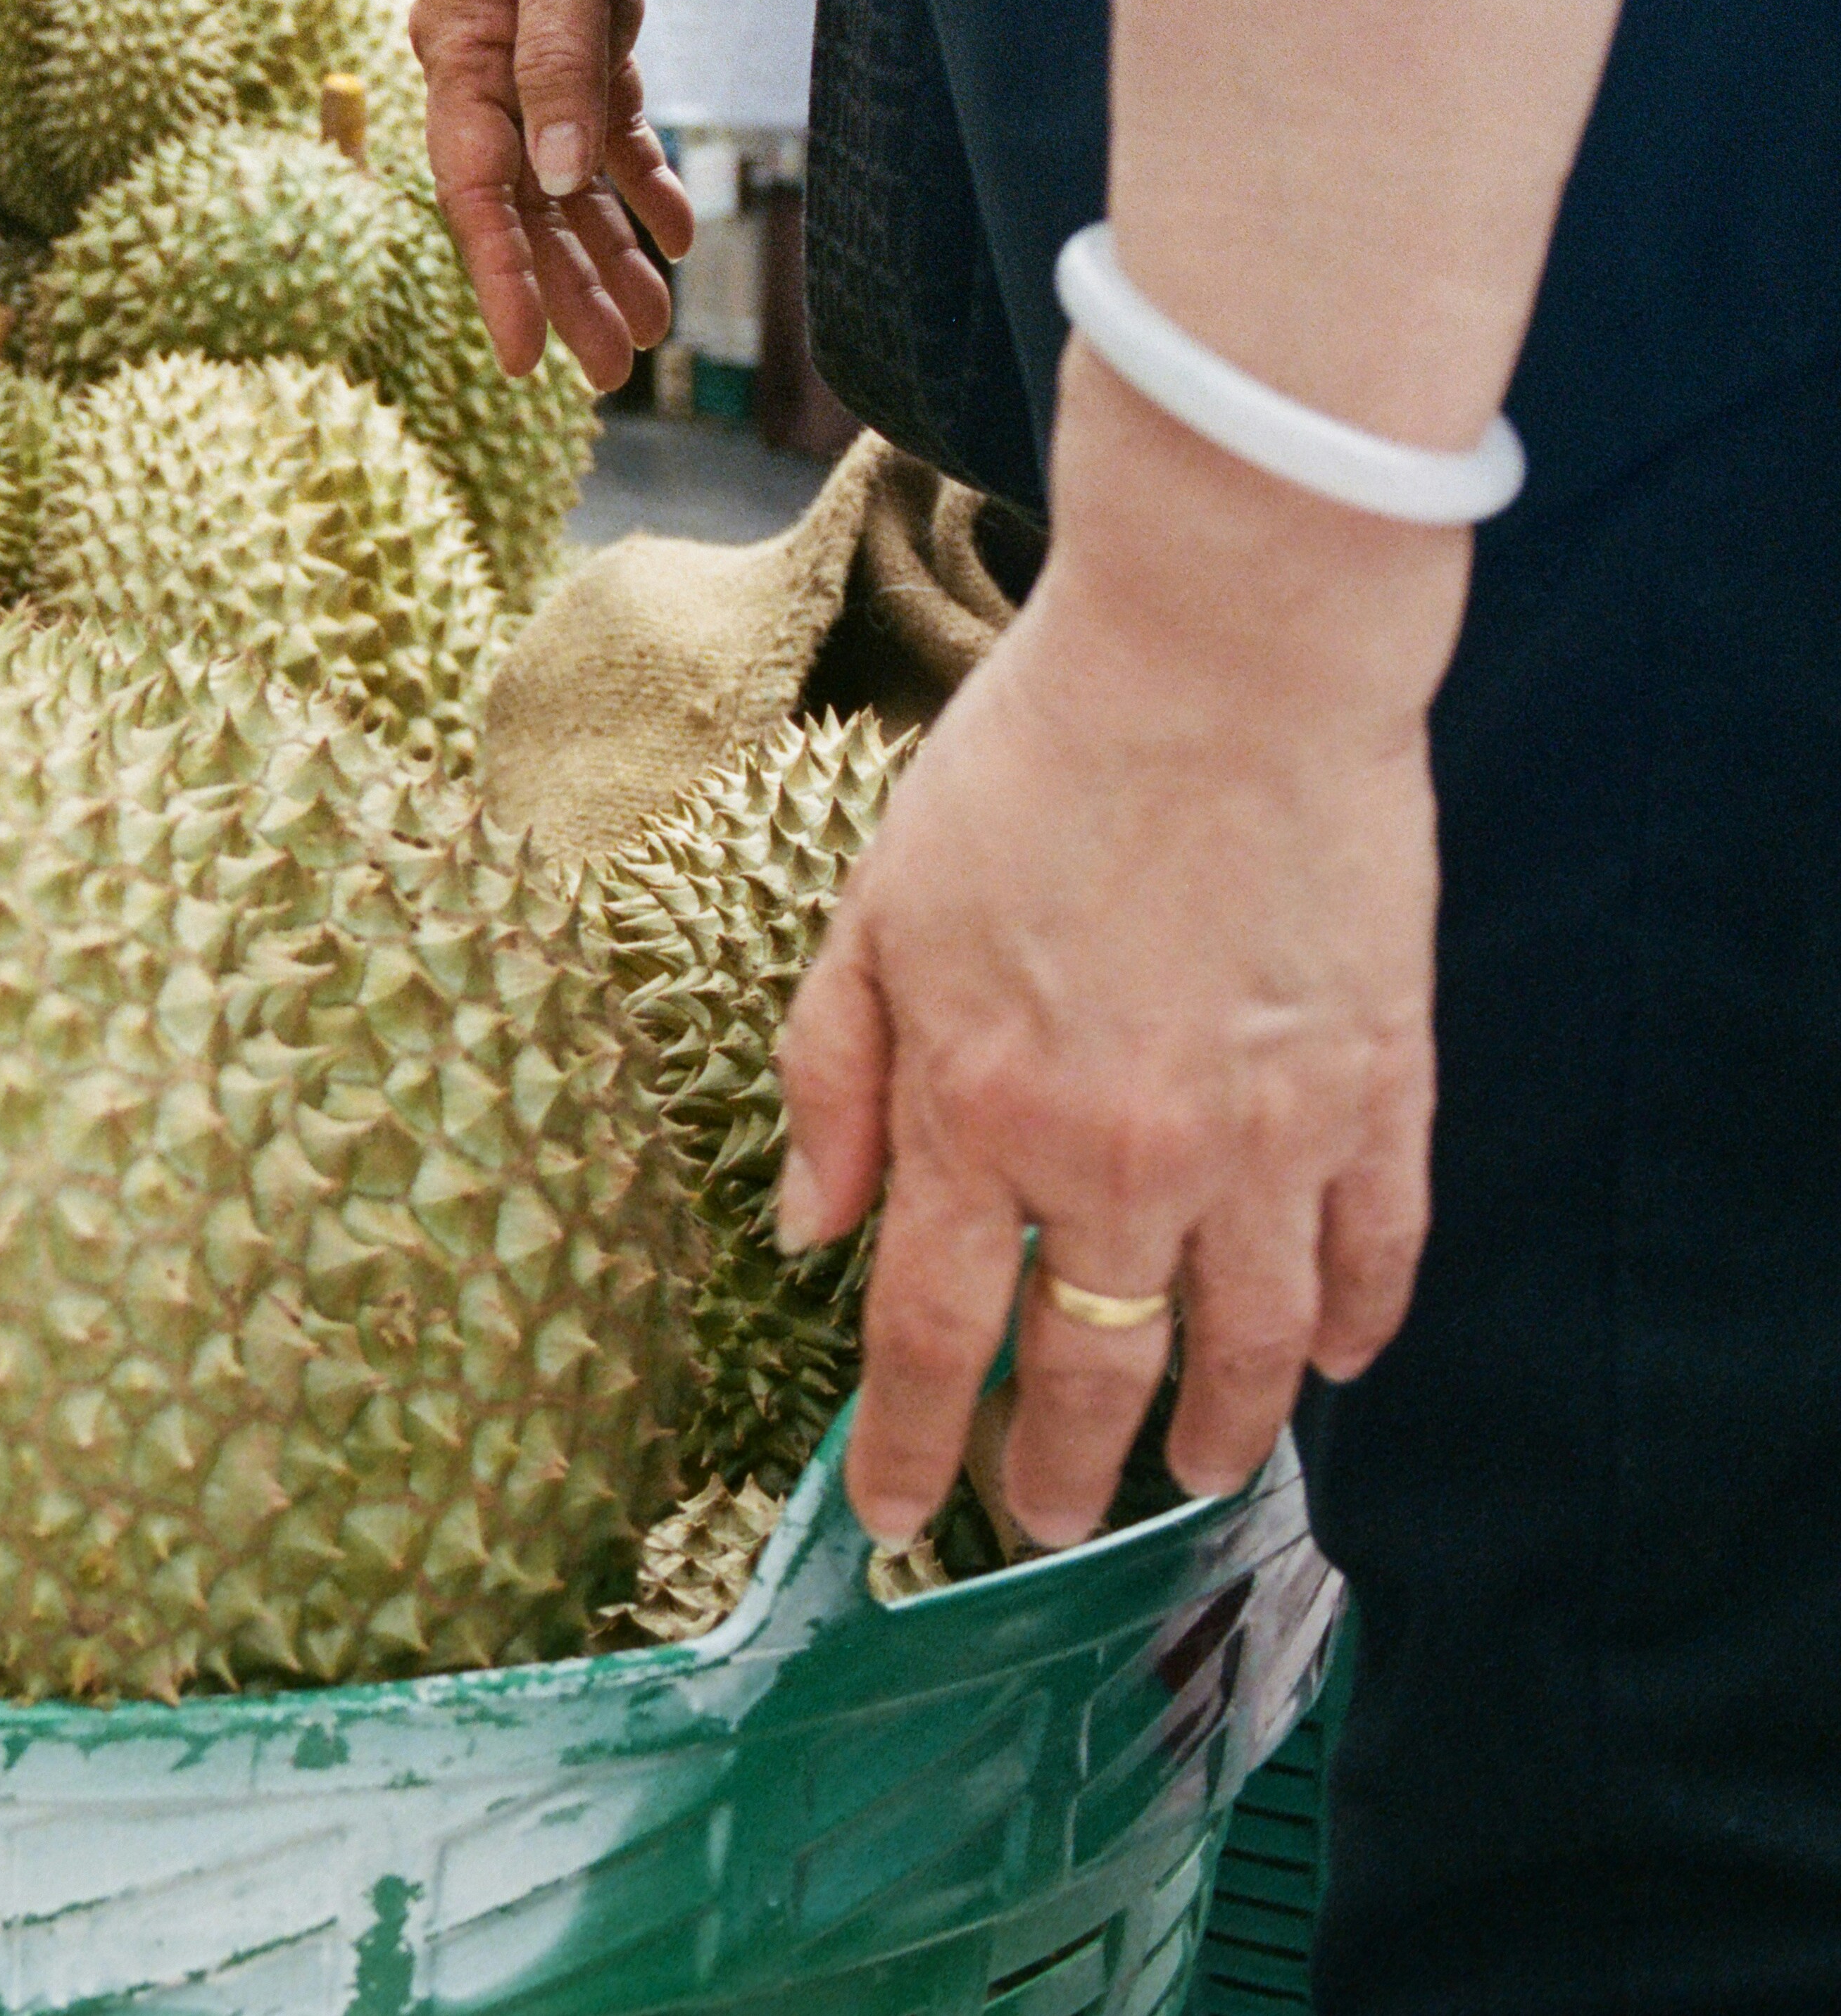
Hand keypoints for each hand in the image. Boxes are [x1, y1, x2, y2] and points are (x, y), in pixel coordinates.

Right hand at [408, 0, 699, 387]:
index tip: (527, 361)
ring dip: (604, 245)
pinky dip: (635, 177)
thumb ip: (561, 61)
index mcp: (459, 45)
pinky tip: (670, 227)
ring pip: (565, 174)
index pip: (474, 188)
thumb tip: (555, 177)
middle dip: (566, 284)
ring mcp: (533, 44)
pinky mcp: (585, 22)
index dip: (502, 279)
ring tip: (650, 323)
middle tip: (612, 368)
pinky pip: (604, 124)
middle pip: (522, 200)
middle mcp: (485, 58)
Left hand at [773, 349, 1451, 1546]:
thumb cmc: (1027, 768)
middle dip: (1060, 1473)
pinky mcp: (1377, 1086)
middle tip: (1045, 1523)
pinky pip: (1377, 1248)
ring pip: (1247, 1344)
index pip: (934, 1337)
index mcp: (980, 1113)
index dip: (909, 1447)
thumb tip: (807, 1231)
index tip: (891, 1520)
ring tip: (1190, 1480)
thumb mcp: (871, 912)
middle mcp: (1121, 1155)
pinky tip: (1330, 1366)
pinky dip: (1358, 1323)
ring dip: (1216, 1432)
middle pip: (1094, 1371)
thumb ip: (834, 1080)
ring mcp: (1265, 1133)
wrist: (1221, 660)